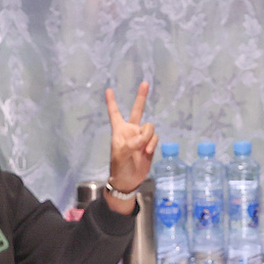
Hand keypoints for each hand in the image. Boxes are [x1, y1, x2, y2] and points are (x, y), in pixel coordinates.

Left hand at [104, 82, 158, 204]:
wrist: (129, 180)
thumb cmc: (120, 166)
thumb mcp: (122, 154)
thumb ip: (132, 143)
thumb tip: (144, 138)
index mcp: (119, 131)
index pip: (115, 113)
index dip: (112, 102)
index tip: (108, 90)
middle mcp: (131, 130)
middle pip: (137, 110)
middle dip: (141, 97)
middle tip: (145, 83)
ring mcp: (141, 137)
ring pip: (149, 127)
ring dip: (148, 137)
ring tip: (143, 148)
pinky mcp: (149, 144)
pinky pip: (154, 137)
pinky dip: (152, 143)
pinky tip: (148, 151)